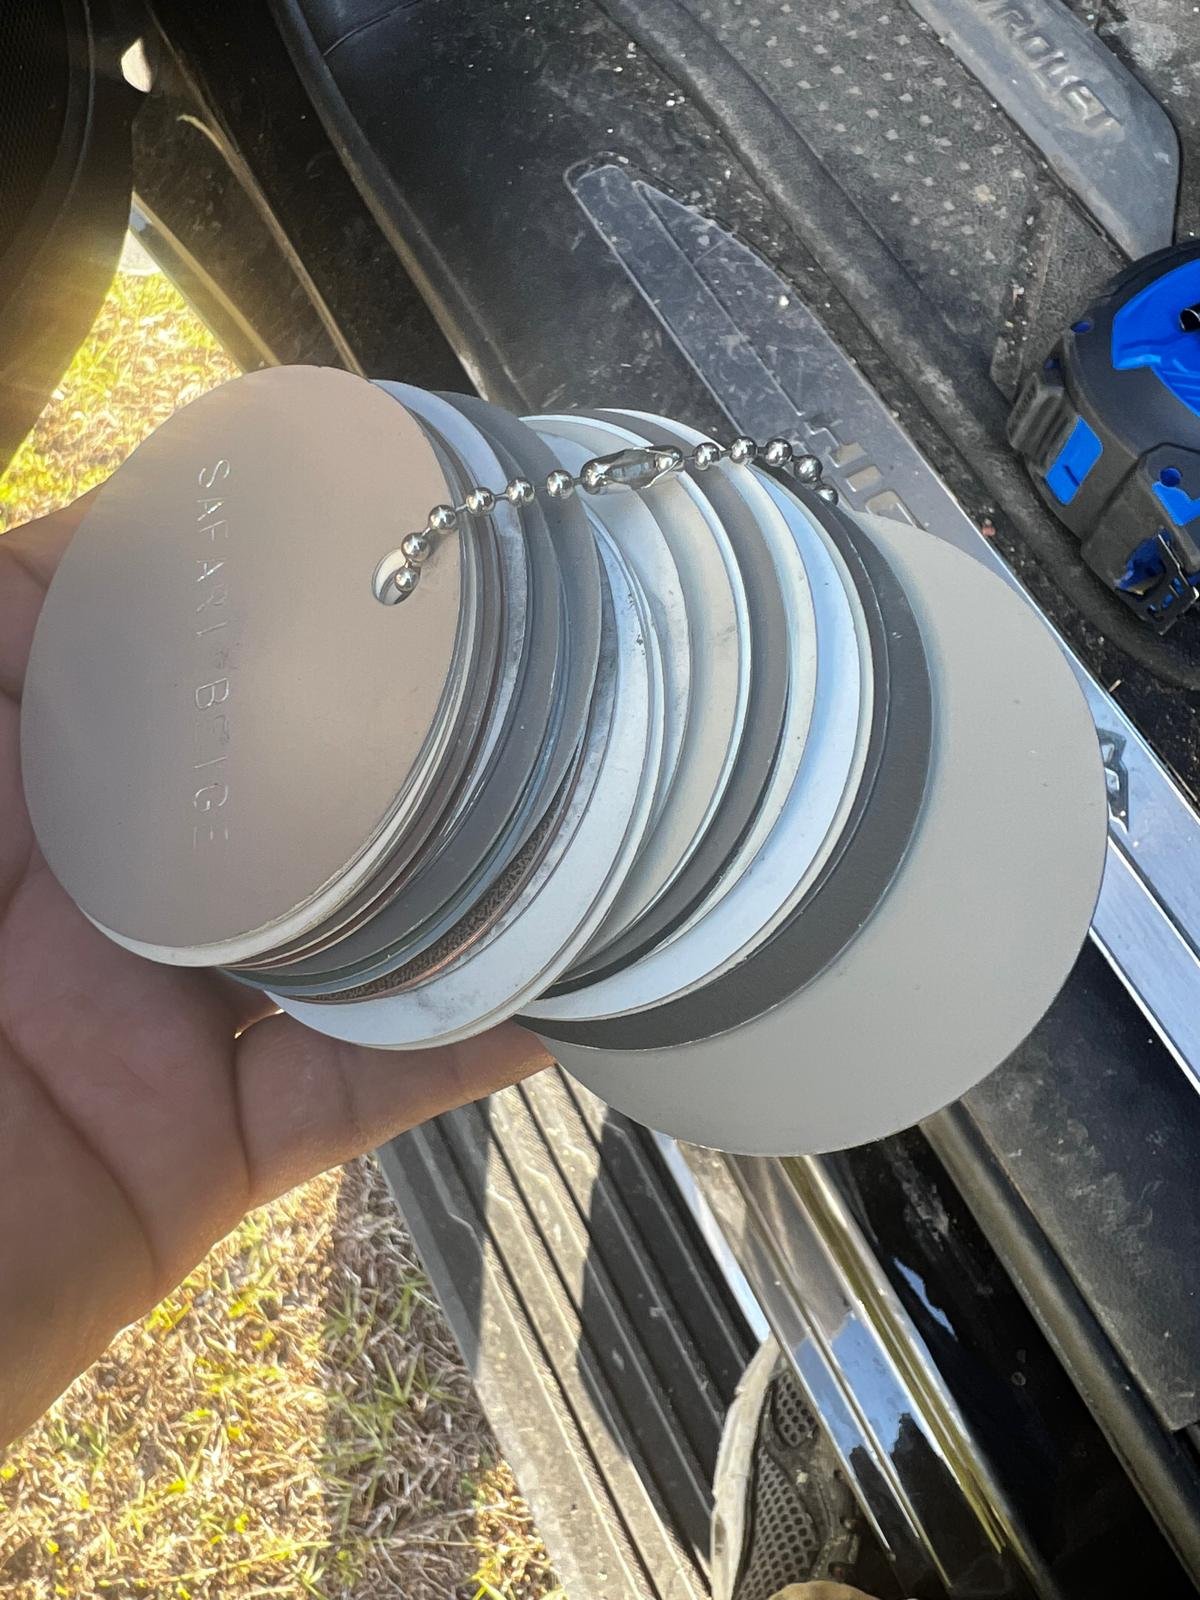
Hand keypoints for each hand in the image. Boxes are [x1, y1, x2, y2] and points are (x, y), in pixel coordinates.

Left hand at [0, 499, 549, 1448]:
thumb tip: (109, 514)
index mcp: (16, 789)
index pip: (152, 657)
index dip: (246, 582)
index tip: (360, 519)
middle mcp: (101, 893)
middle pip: (274, 787)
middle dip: (378, 721)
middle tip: (507, 647)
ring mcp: (162, 1022)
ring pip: (344, 928)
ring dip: (453, 878)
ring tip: (570, 798)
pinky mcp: (206, 1152)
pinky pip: (361, 1091)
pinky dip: (464, 1046)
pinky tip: (563, 990)